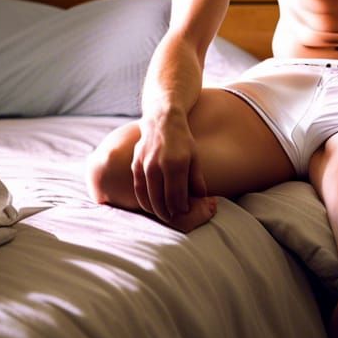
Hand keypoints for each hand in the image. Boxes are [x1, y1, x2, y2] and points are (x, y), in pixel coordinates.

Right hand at [131, 109, 207, 223]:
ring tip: (164, 215)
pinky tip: (150, 206)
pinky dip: (144, 200)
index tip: (185, 211)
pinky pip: (138, 188)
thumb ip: (197, 178)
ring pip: (149, 196)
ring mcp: (145, 164)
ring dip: (156, 209)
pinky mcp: (136, 164)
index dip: (181, 208)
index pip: (177, 196)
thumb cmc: (182, 139)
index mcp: (176, 164)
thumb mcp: (195, 156)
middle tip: (174, 217)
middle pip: (162, 199)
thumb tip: (201, 197)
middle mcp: (159, 165)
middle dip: (169, 212)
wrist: (162, 120)